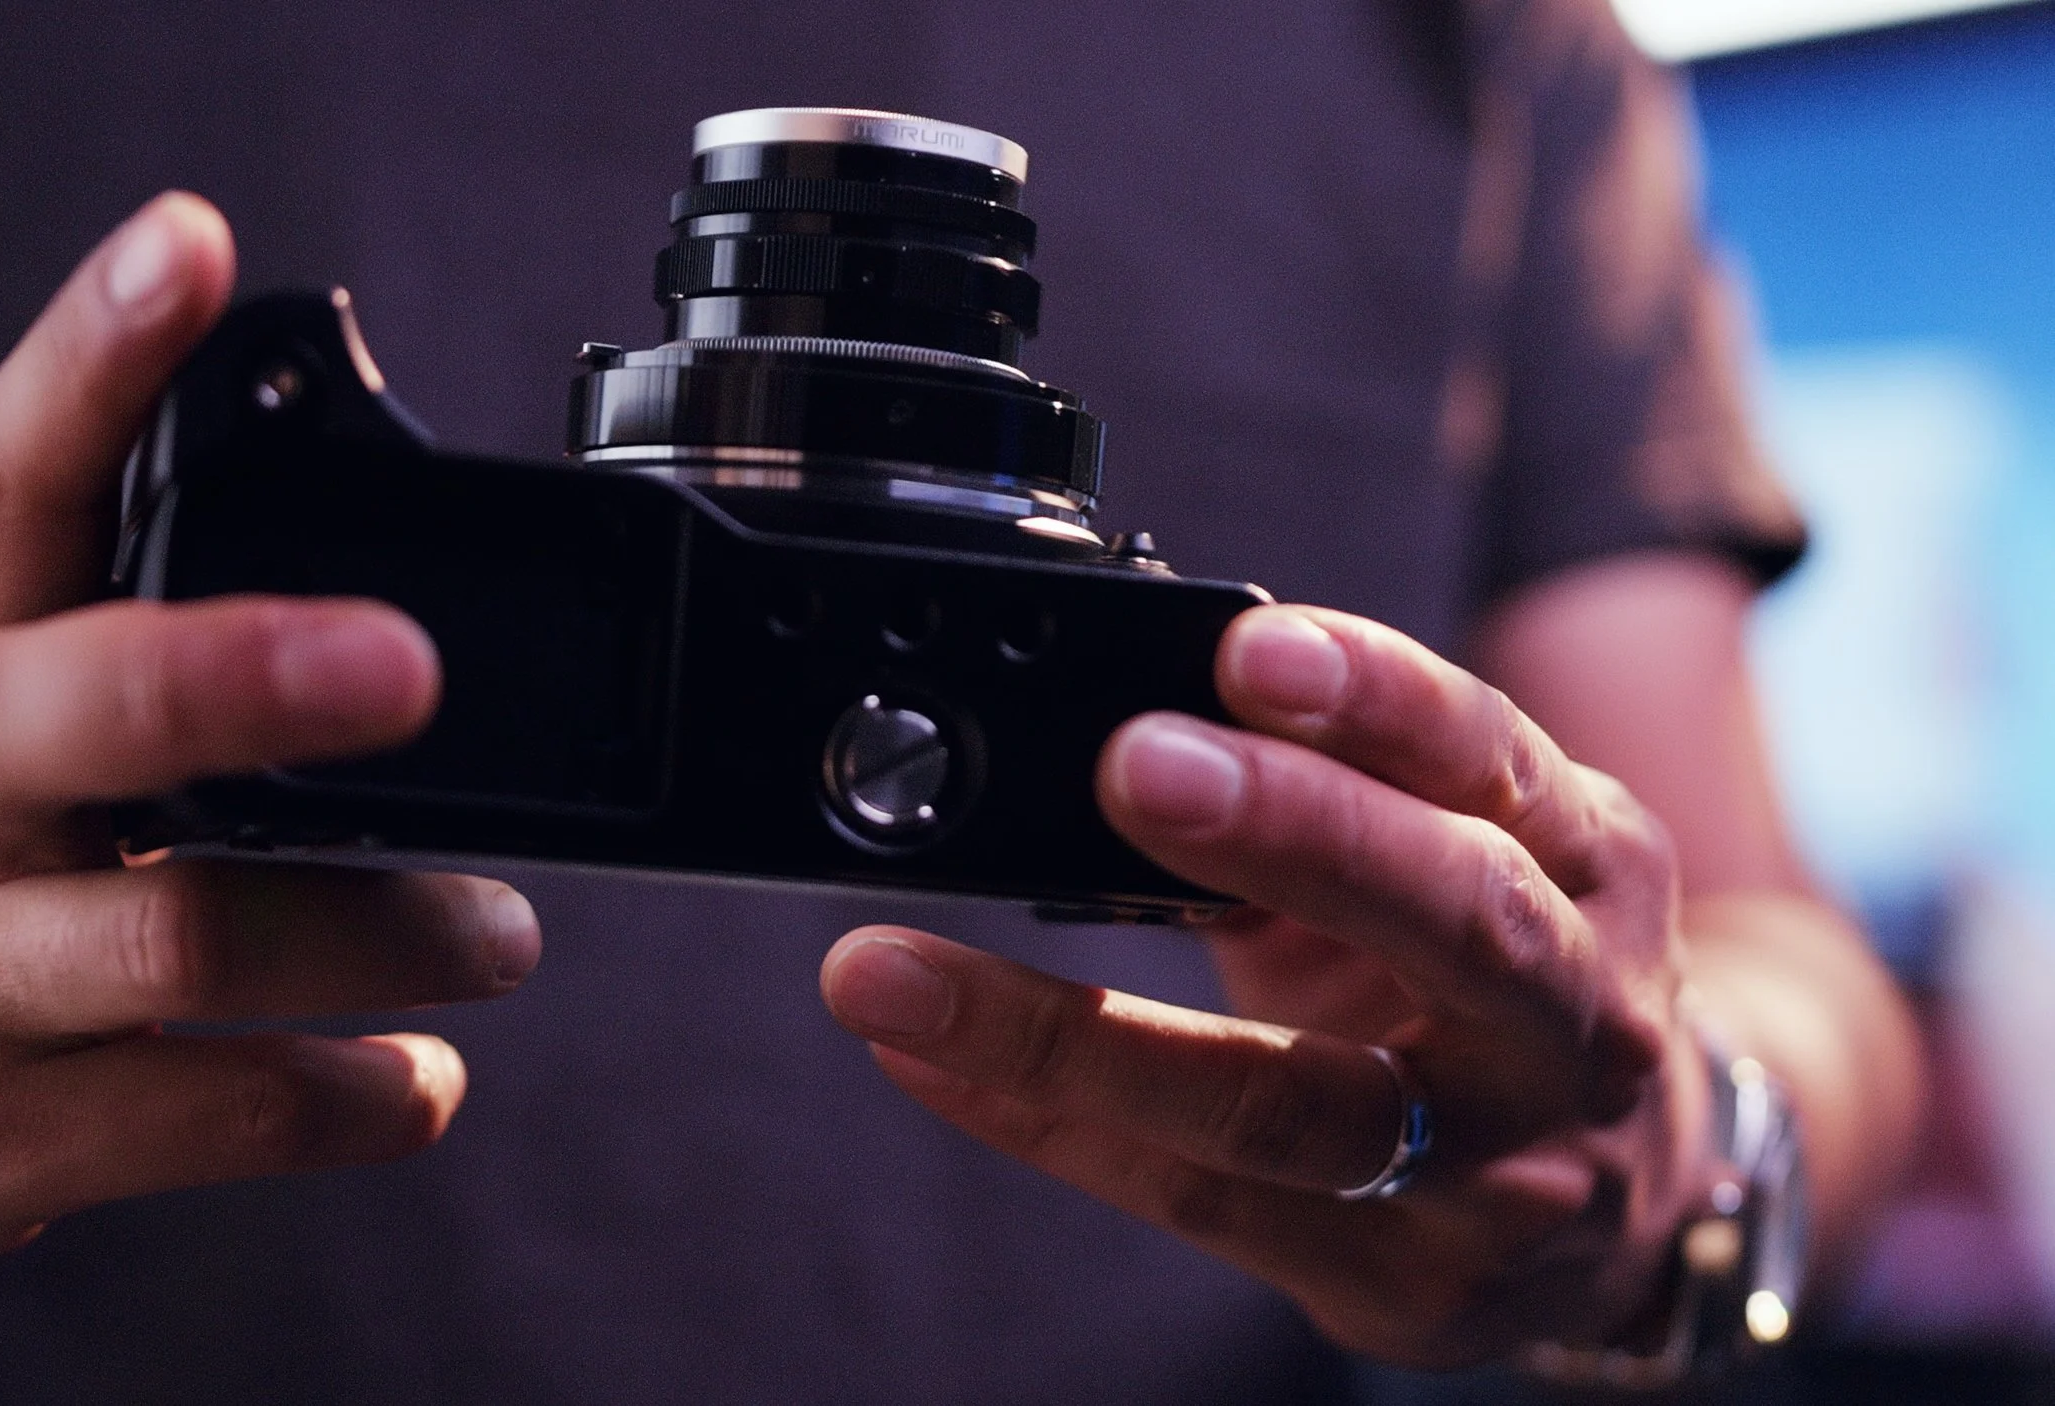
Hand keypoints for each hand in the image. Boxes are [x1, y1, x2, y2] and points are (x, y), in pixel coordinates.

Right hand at [0, 194, 539, 1273]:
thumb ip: (140, 642)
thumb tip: (387, 582)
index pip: (10, 481)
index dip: (92, 360)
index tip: (188, 247)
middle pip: (74, 709)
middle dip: (240, 677)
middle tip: (405, 663)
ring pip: (186, 942)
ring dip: (383, 933)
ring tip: (496, 932)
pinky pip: (213, 1113)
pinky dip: (353, 1096)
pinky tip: (416, 1080)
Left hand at [821, 604, 1715, 1366]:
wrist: (1638, 1200)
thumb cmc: (1499, 983)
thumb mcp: (1466, 857)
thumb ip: (1334, 787)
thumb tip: (1122, 706)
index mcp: (1586, 859)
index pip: (1492, 759)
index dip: (1377, 698)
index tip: (1249, 647)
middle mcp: (1571, 1010)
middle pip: (1454, 918)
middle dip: (1294, 830)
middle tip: (1129, 762)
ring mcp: (1498, 1166)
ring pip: (1294, 1099)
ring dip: (1079, 1036)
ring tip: (902, 975)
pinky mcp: (1407, 1279)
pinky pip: (1199, 1195)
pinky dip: (1047, 1120)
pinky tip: (929, 1060)